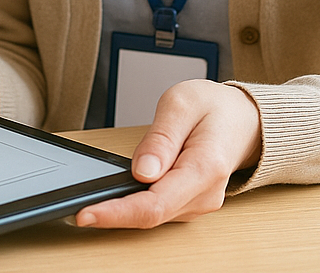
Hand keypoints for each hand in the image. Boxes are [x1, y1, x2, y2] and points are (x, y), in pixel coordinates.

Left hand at [75, 80, 261, 228]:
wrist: (243, 119)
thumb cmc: (214, 107)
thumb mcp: (182, 103)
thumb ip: (161, 138)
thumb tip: (142, 171)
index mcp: (204, 168)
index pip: (156, 204)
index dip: (118, 212)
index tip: (86, 213)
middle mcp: (204, 195)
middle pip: (151, 216)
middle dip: (112, 214)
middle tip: (76, 211)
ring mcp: (199, 203)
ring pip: (154, 217)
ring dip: (122, 212)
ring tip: (91, 204)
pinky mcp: (190, 203)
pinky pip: (159, 210)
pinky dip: (135, 206)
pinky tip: (116, 199)